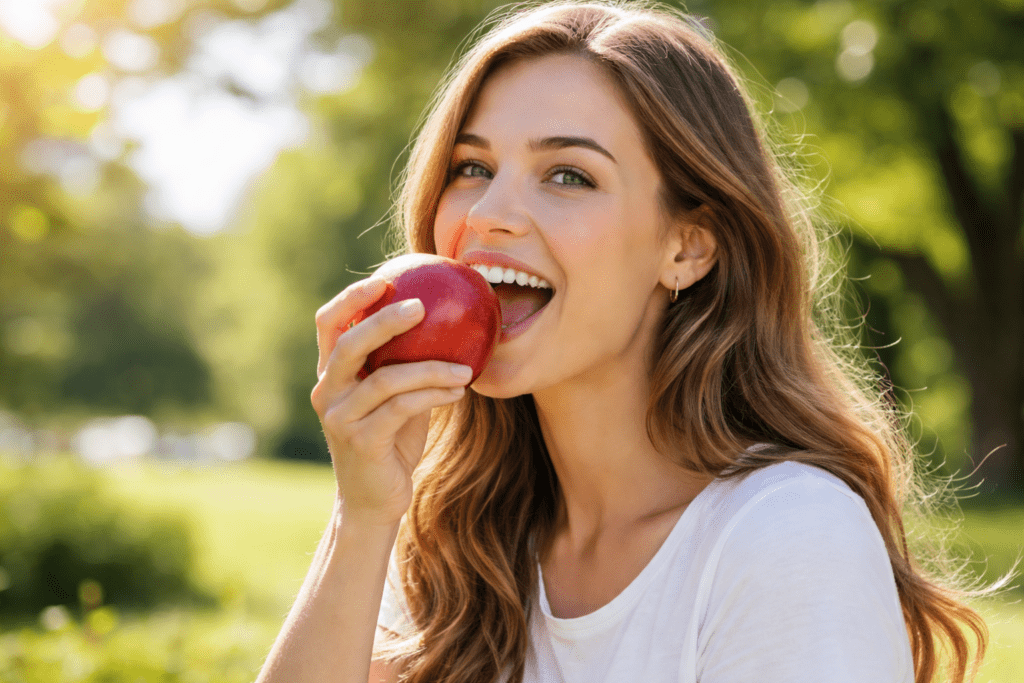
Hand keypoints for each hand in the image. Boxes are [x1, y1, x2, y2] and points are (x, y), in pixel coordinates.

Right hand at [310, 278, 472, 526]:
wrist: (375, 501)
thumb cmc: (392, 442)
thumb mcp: (398, 398)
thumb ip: (407, 365)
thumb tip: (451, 325)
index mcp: (332, 375)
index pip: (329, 325)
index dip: (351, 298)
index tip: (384, 279)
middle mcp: (328, 392)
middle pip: (349, 344)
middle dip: (384, 321)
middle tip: (421, 306)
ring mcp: (340, 418)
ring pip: (385, 379)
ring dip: (430, 368)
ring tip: (465, 368)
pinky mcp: (361, 441)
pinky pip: (401, 408)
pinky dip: (434, 395)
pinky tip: (460, 391)